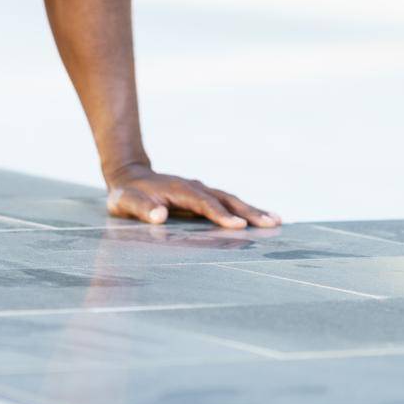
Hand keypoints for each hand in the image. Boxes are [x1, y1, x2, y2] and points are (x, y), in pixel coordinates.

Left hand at [106, 164, 281, 229]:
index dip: (220, 215)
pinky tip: (262, 219)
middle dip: (248, 212)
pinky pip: (227, 204)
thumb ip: (141, 209)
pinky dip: (245, 211)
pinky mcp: (203, 197)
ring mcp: (201, 191)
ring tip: (277, 221)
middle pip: (225, 199)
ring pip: (231, 200)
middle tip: (273, 223)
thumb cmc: (127, 195)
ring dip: (253, 211)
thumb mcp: (126, 202)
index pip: (203, 203)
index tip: (238, 226)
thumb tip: (159, 216)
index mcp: (179, 189)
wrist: (129, 176)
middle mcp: (194, 187)